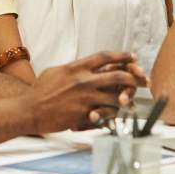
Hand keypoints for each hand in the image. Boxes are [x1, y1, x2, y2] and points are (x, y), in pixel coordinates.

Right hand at [26, 51, 148, 133]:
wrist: (30, 109)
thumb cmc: (40, 91)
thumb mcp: (56, 71)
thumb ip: (73, 68)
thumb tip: (84, 66)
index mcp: (77, 67)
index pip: (105, 57)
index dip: (122, 56)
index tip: (133, 57)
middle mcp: (83, 80)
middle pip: (117, 76)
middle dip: (134, 78)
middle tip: (144, 80)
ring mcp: (85, 98)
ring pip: (115, 97)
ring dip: (127, 100)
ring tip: (132, 102)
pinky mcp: (84, 113)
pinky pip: (106, 114)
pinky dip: (113, 115)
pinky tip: (119, 116)